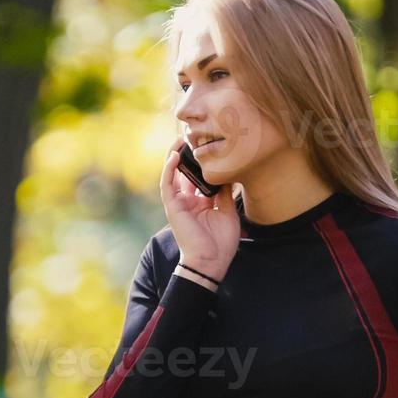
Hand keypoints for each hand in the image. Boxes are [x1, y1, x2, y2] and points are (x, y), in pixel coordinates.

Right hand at [160, 135, 239, 277]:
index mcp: (202, 202)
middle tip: (195, 136)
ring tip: (182, 138)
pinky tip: (175, 155)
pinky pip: (167, 184)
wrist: (211, 262)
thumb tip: (230, 173)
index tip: (211, 146)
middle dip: (189, 155)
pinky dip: (169, 169)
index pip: (201, 177)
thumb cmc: (221, 243)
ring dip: (176, 156)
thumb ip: (226, 193)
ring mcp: (179, 203)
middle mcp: (189, 200)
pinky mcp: (172, 206)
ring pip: (174, 174)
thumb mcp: (228, 212)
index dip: (204, 162)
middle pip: (186, 172)